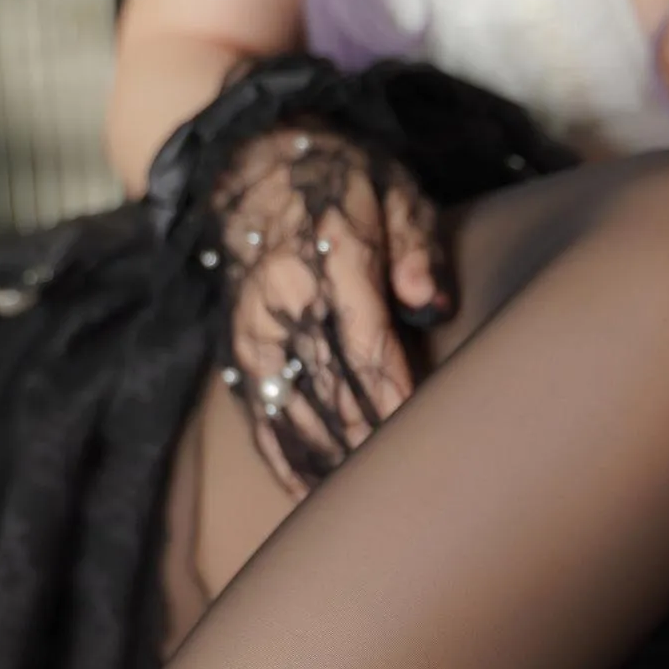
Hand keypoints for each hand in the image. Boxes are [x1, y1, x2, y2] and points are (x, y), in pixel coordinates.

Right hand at [212, 121, 454, 495]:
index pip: (366, 346)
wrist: (247, 160)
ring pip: (293, 417)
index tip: (423, 439)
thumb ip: (416, 246)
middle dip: (368, 446)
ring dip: (330, 464)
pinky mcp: (237, 354)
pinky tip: (313, 497)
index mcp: (330, 260)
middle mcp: (284, 304)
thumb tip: (432, 303)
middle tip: (410, 489)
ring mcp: (254, 334)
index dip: (394, 398)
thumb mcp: (392, 188)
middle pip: (331, 393)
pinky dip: (286, 462)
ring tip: (369, 508)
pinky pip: (259, 420)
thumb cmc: (339, 178)